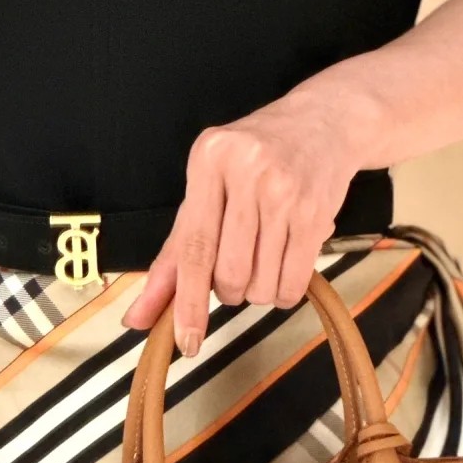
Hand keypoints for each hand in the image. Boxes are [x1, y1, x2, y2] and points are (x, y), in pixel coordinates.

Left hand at [119, 89, 363, 356]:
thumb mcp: (207, 190)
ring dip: (259, 290)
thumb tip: (138, 316)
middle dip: (230, 290)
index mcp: (208, 161)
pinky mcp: (316, 211)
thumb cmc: (256, 160)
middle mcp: (246, 171)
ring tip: (266, 256)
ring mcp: (284, 190)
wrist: (324, 122)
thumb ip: (173, 254)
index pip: (194, 248)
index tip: (187, 340)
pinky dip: (284, 292)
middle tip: (238, 266)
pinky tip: (285, 267)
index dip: (188, 302)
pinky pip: (293, 282)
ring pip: (261, 283)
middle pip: (229, 274)